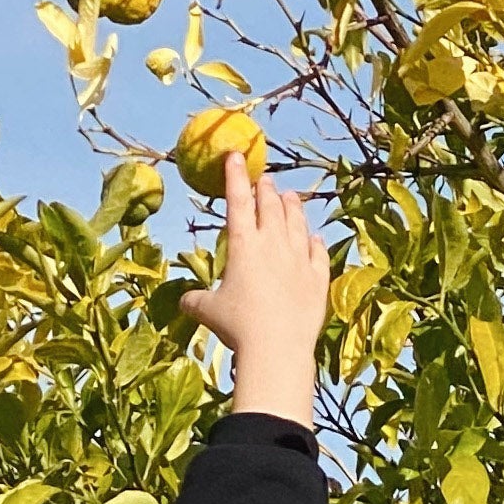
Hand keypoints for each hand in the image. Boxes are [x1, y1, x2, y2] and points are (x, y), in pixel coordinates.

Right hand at [179, 155, 330, 425]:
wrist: (277, 348)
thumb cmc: (238, 327)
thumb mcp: (208, 312)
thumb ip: (196, 300)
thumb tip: (185, 301)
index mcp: (243, 244)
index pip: (238, 200)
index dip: (236, 176)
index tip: (236, 156)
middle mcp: (274, 244)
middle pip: (271, 206)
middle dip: (266, 189)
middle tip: (265, 179)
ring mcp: (299, 260)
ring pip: (298, 224)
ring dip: (293, 207)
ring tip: (291, 196)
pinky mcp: (318, 279)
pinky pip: (318, 253)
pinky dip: (315, 242)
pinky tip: (314, 237)